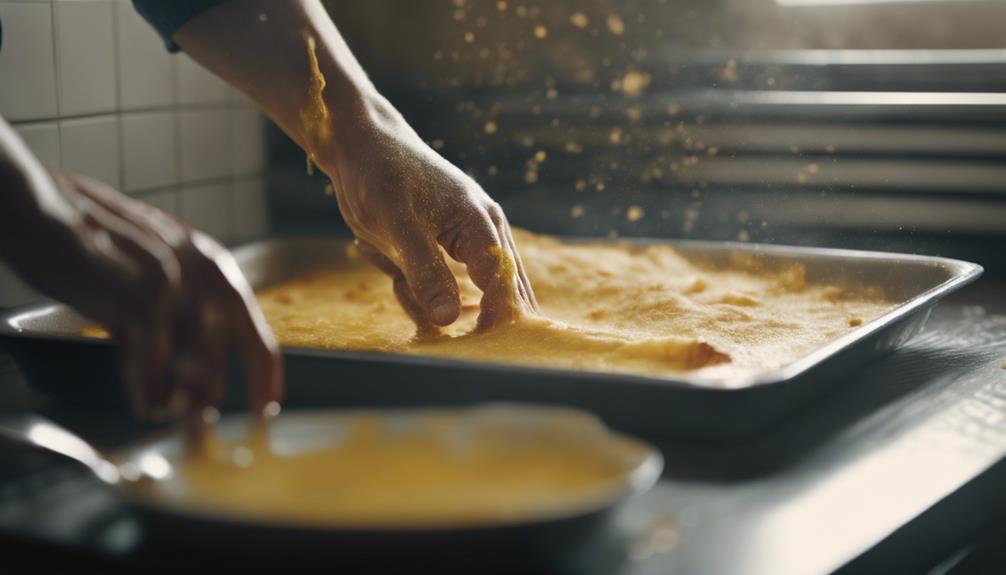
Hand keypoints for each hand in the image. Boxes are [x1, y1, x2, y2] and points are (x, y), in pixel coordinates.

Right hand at [10, 170, 281, 418]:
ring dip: (179, 398)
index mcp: (212, 265)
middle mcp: (202, 271)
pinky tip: (144, 403)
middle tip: (197, 422)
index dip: (265, 373)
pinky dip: (148, 388)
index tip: (267, 407)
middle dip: (210, 393)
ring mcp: (173, 283)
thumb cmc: (89, 245)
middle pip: (223, 353)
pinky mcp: (137, 295)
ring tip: (165, 412)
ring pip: (191, 362)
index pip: (254, 329)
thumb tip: (176, 382)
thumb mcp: (145, 276)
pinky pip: (151, 360)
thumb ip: (169, 319)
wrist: (37, 208)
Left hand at [321, 97, 537, 331]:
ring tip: (424, 313)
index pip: (502, 282)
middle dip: (485, 323)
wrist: (361, 147)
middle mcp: (480, 235)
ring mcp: (460, 247)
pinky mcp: (436, 255)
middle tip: (473, 353)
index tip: (485, 348)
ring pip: (467, 296)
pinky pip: (436, 292)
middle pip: (498, 292)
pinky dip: (418, 299)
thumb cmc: (383, 175)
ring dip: (444, 311)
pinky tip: (398, 286)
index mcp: (479, 224)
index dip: (499, 318)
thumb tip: (450, 320)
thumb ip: (426, 271)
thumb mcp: (399, 224)